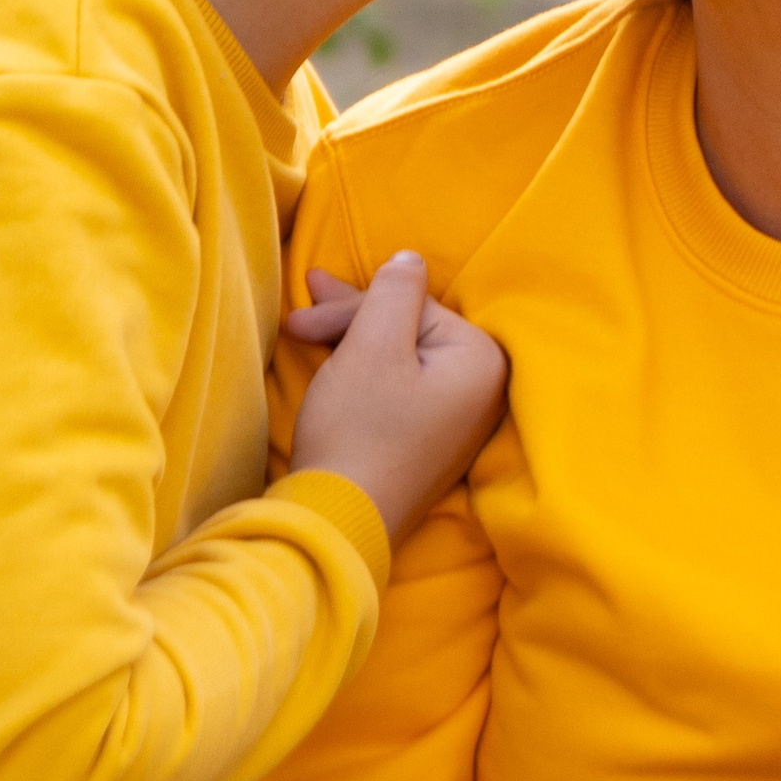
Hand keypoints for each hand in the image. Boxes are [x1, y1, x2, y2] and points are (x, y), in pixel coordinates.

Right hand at [285, 254, 507, 546]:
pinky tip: (334, 367)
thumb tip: (411, 259)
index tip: (303, 312)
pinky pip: (400, 389)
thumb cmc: (358, 429)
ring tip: (303, 336)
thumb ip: (394, 290)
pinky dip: (364, 374)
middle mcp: (482, 391)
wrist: (338, 521)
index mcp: (480, 361)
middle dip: (351, 322)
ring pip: (400, 359)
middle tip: (298, 320)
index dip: (353, 307)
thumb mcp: (374, 344)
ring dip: (352, 344)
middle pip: (410, 331)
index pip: (413, 307)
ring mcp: (458, 422)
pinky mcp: (429, 444)